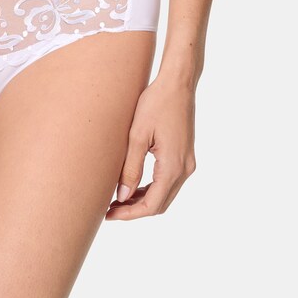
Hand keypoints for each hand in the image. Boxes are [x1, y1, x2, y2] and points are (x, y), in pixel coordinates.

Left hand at [105, 74, 196, 219]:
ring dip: (143, 200)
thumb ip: (130, 168)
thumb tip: (122, 197)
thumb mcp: (137, 135)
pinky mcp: (185, 155)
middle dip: (135, 210)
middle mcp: (185, 169)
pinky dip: (152, 188)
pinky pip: (169, 181)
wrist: (178, 83)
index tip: (109, 214)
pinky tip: (134, 185)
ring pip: (165, 194)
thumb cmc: (156, 103)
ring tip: (118, 199)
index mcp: (173, 167)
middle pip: (160, 204)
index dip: (129, 214)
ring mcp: (187, 163)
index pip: (152, 205)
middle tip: (110, 209)